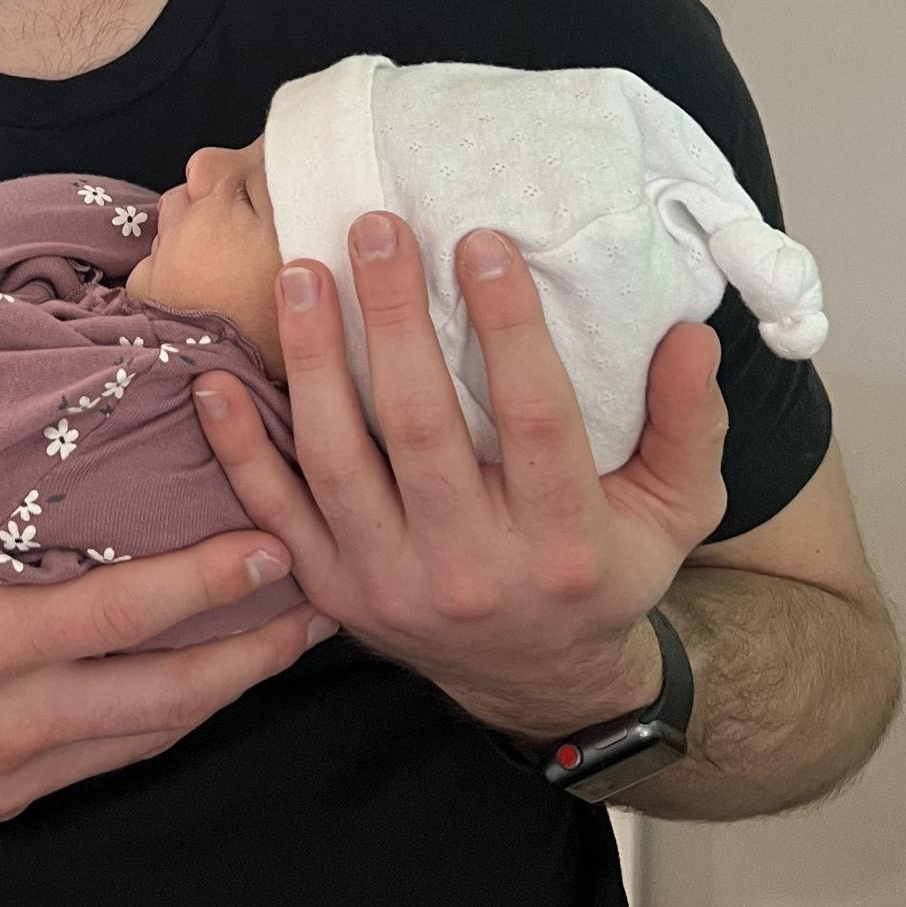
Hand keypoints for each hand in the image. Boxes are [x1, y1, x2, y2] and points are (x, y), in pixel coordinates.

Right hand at [0, 390, 328, 887]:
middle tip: (323, 606)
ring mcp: (14, 771)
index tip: (272, 545)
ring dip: (223, 691)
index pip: (120, 617)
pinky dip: (163, 721)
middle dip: (252, 652)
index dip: (204, 582)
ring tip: (278, 646)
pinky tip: (181, 692)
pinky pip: (107, 758)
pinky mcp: (3, 799)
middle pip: (166, 693)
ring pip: (149, 734)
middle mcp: (14, 721)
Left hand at [191, 213, 729, 741]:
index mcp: (564, 544)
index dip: (508, 326)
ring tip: (302, 273)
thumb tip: (691, 334)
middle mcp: (472, 570)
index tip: (479, 241)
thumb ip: (688, 424)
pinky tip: (214, 378)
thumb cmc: (603, 567)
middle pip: (422, 428)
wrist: (535, 679)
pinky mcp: (331, 591)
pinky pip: (273, 511)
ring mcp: (390, 583)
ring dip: (313, 361)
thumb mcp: (675, 511)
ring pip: (338, 461)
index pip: (534, 418)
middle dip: (393, 319)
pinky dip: (239, 447)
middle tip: (374, 226)